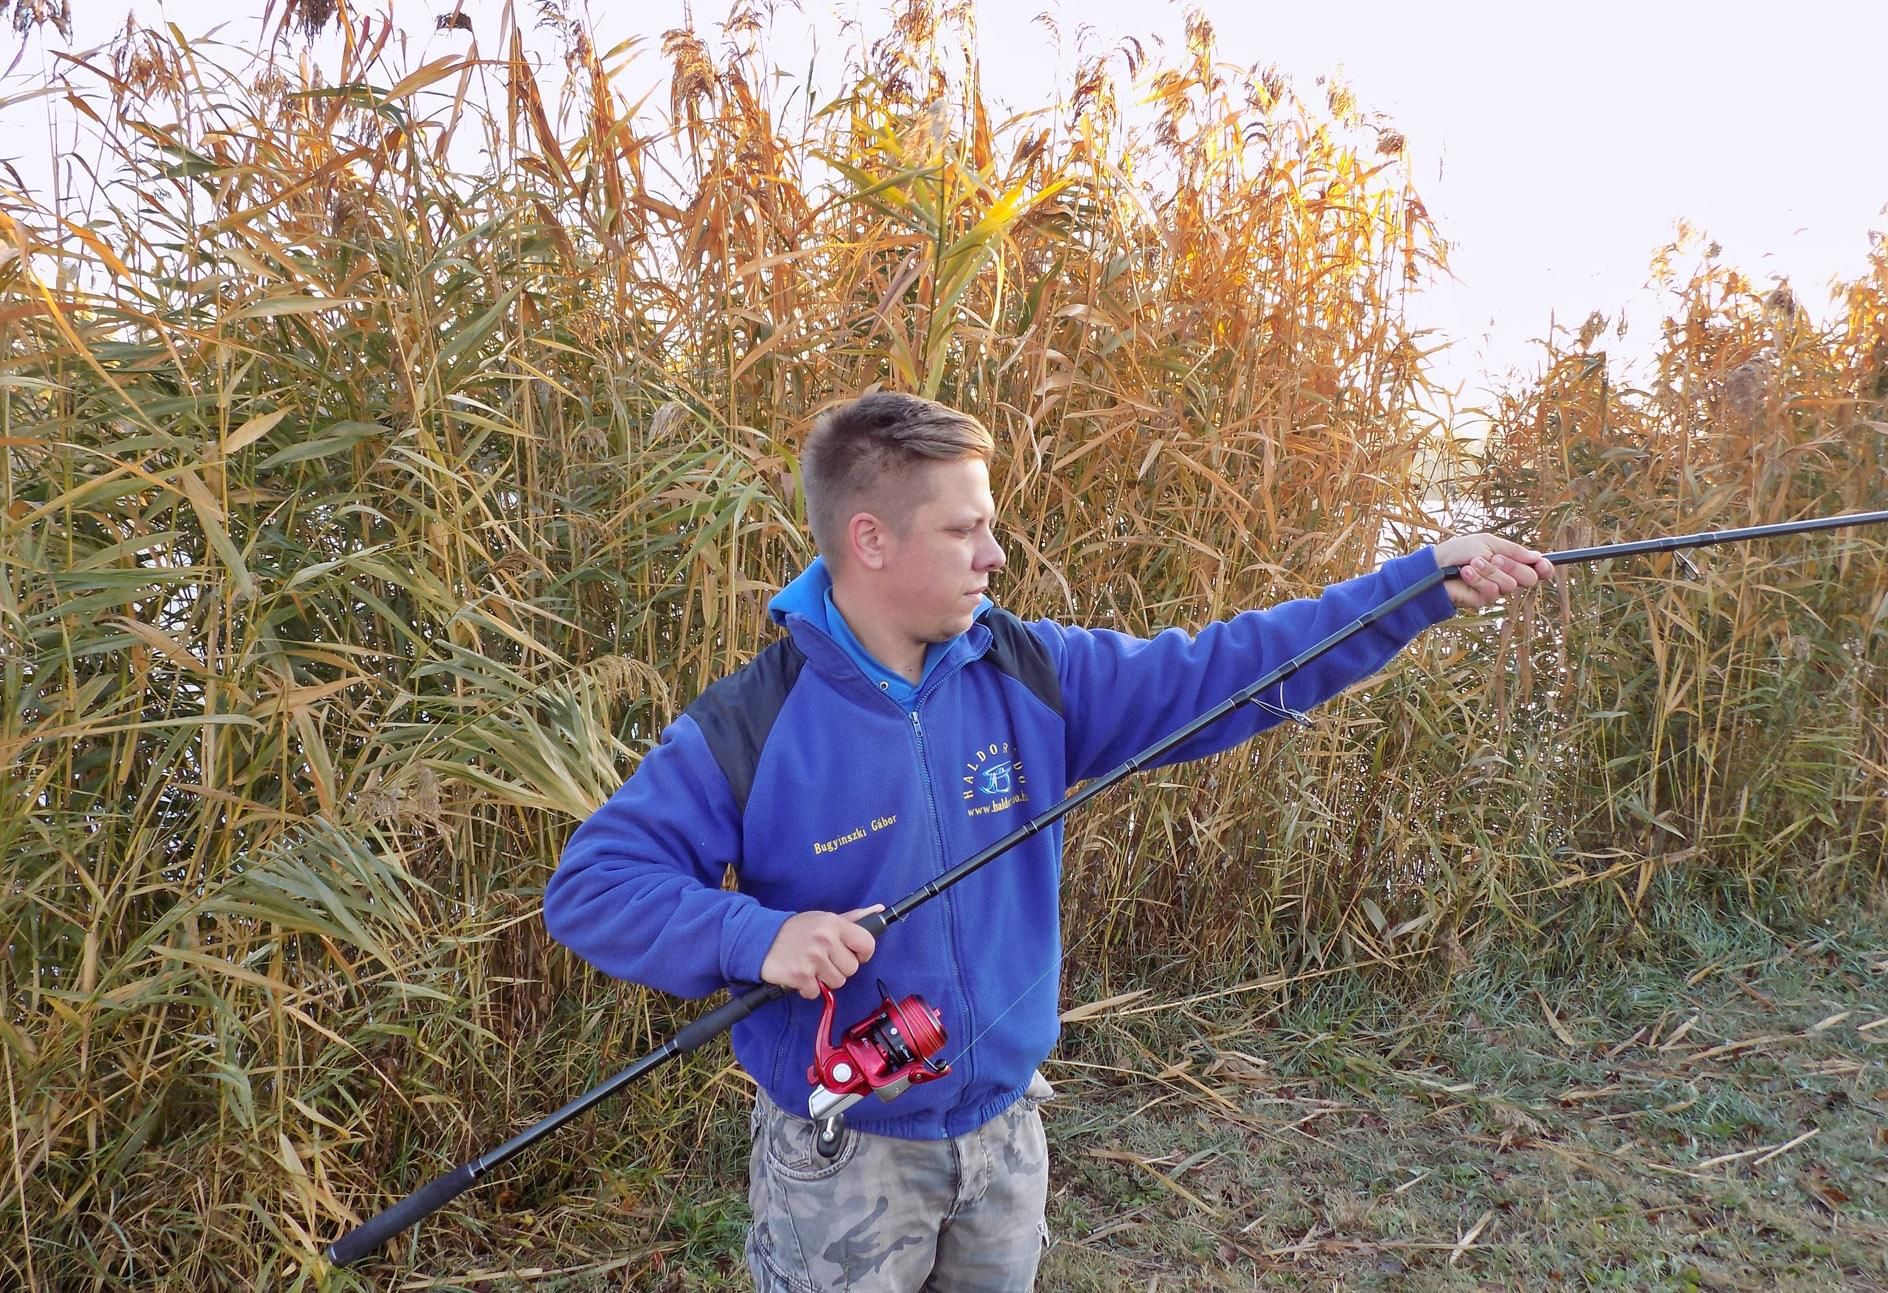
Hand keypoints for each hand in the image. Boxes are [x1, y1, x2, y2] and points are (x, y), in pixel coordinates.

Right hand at [760, 905, 883, 998]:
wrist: (761, 939)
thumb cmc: (796, 930)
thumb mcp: (824, 919)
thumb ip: (853, 918)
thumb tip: (879, 910)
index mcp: (834, 924)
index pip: (867, 943)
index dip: (862, 953)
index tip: (852, 953)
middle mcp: (825, 940)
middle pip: (852, 968)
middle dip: (840, 967)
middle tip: (823, 959)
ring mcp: (813, 959)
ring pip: (837, 982)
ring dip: (825, 979)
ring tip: (811, 966)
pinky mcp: (800, 976)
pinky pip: (817, 992)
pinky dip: (809, 988)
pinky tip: (800, 975)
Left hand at [1433, 533, 1554, 609]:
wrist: (1435, 566)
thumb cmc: (1458, 551)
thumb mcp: (1487, 542)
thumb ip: (1513, 550)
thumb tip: (1537, 557)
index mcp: (1509, 561)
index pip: (1536, 569)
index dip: (1543, 568)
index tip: (1544, 564)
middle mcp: (1505, 576)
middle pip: (1528, 578)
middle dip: (1513, 566)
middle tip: (1495, 559)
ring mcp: (1495, 589)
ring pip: (1510, 585)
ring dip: (1490, 571)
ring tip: (1472, 564)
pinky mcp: (1483, 600)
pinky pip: (1492, 592)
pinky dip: (1478, 580)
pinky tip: (1465, 573)